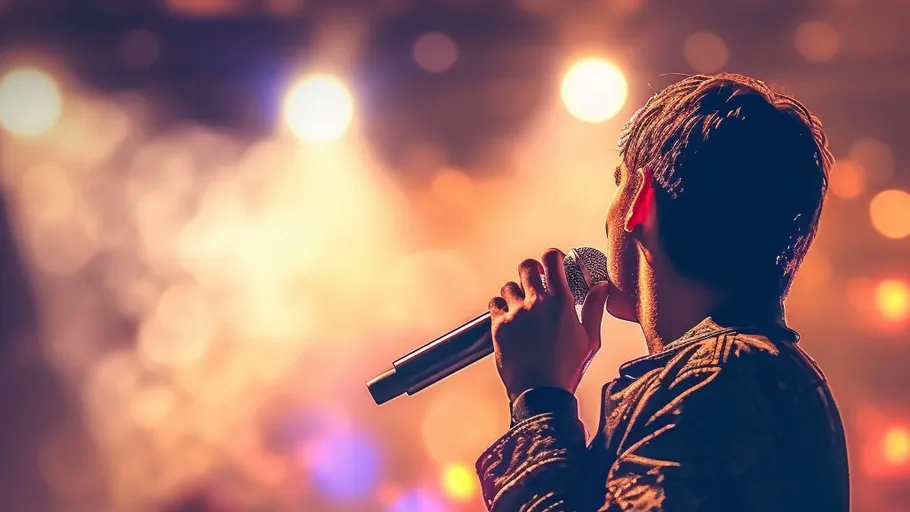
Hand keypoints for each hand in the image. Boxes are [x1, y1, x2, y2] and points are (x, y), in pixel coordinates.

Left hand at [489, 249, 610, 400]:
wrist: (540, 394)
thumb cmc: (567, 369)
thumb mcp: (589, 340)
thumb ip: (595, 309)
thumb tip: (602, 286)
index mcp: (562, 303)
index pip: (552, 260)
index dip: (551, 256)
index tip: (552, 262)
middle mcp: (537, 303)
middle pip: (526, 267)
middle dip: (530, 271)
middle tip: (533, 282)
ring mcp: (516, 313)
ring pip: (508, 286)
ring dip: (514, 293)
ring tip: (521, 308)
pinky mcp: (499, 326)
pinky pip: (494, 303)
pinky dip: (500, 308)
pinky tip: (508, 319)